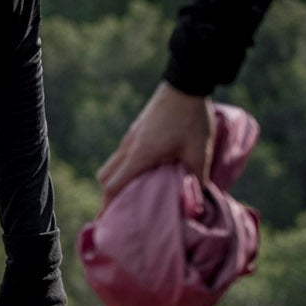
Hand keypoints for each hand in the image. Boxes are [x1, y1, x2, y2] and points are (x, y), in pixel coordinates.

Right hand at [98, 83, 213, 203]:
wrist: (185, 84)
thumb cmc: (192, 119)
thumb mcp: (199, 151)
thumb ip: (198, 178)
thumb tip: (200, 204)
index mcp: (138, 156)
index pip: (113, 186)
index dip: (107, 205)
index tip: (106, 221)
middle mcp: (128, 148)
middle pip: (105, 177)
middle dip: (108, 194)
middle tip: (120, 208)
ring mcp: (130, 137)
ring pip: (112, 164)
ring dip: (116, 179)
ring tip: (132, 190)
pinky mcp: (136, 130)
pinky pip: (122, 154)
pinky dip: (125, 166)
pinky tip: (145, 168)